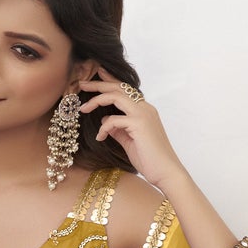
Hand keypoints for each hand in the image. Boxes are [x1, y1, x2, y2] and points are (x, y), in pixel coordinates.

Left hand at [76, 79, 187, 195]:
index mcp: (144, 111)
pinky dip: (103, 128)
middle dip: (98, 84)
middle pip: (119, 87)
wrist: (166, 173)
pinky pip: (113, 120)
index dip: (111, 80)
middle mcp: (145, 108)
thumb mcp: (129, 141)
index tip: (98, 73)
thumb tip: (105, 121)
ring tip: (83, 108)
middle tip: (82, 83)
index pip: (126, 90)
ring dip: (97, 100)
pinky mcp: (139, 124)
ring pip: (116, 96)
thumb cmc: (150, 160)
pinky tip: (100, 138)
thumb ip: (118, 129)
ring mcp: (143, 114)